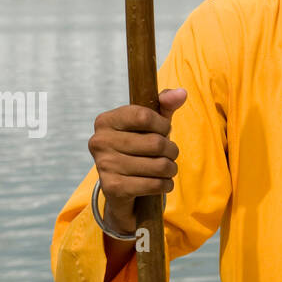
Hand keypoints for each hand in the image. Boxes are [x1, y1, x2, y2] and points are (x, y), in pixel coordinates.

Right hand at [87, 88, 186, 232]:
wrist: (121, 185)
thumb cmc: (139, 145)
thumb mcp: (151, 122)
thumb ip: (165, 103)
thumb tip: (181, 93)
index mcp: (106, 120)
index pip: (143, 116)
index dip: (163, 124)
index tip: (164, 129)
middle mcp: (99, 141)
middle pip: (155, 143)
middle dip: (172, 150)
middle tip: (170, 153)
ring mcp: (104, 165)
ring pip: (158, 165)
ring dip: (171, 168)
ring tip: (168, 168)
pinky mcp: (112, 188)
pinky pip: (153, 184)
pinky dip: (166, 184)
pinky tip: (163, 182)